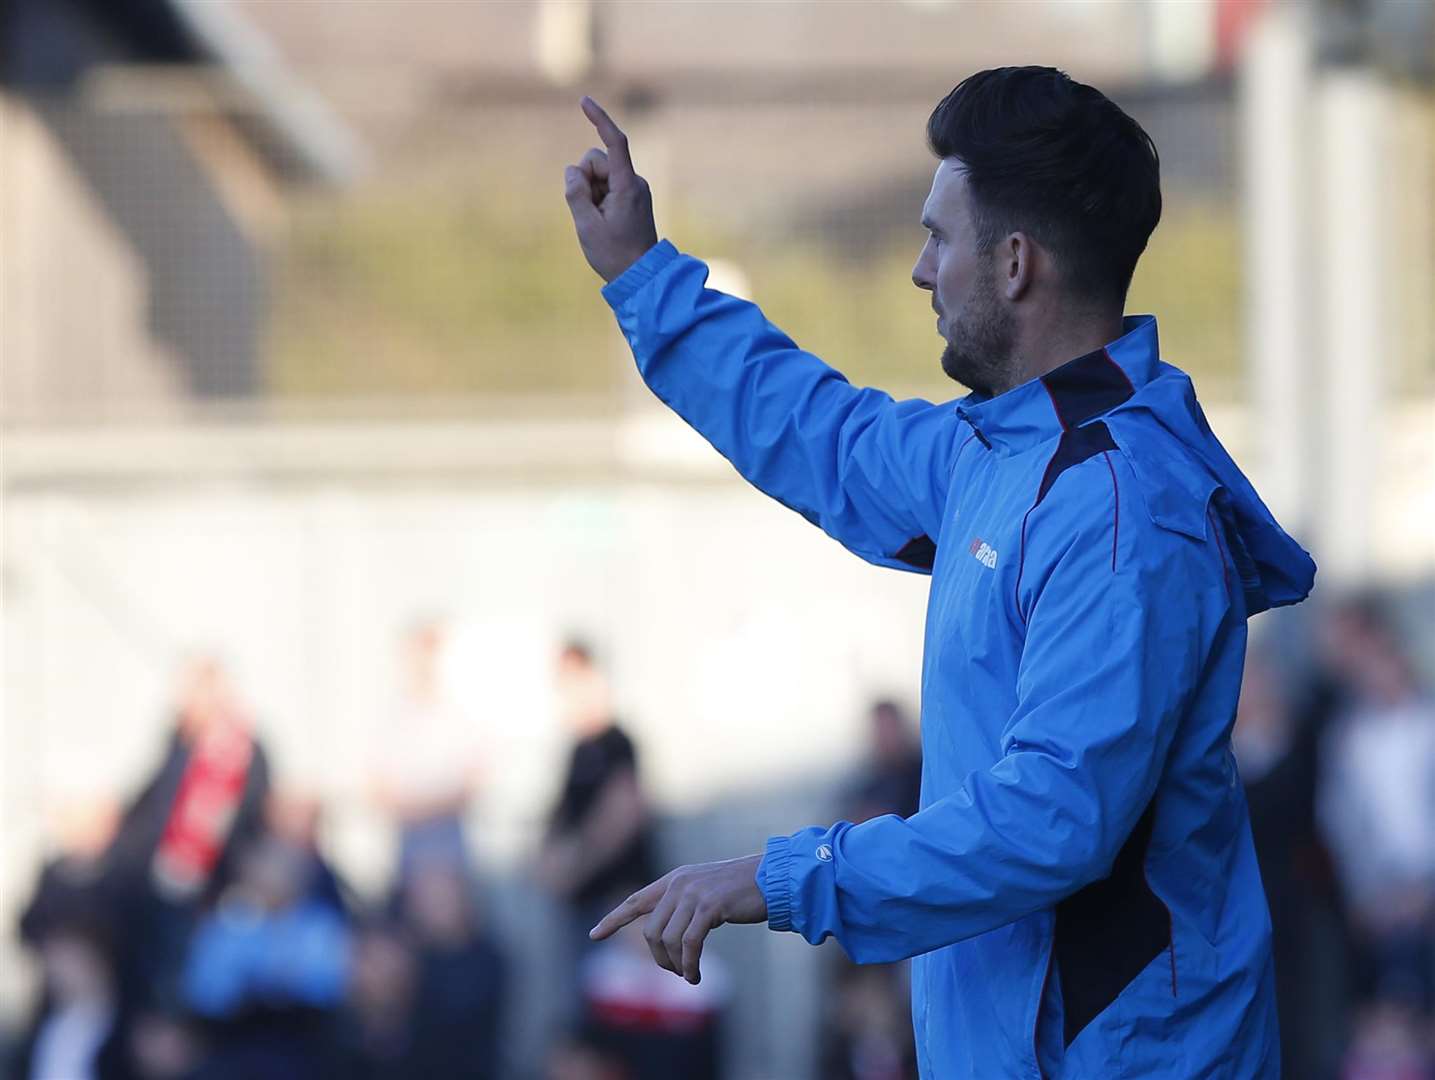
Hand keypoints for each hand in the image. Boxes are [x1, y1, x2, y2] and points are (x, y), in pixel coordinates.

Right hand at [564, 97, 659, 282]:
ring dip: (590, 192)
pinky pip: (604, 187)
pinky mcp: (630, 198)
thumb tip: (572, 171)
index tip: (584, 101)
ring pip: (598, 175)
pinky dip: (596, 199)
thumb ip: (575, 193)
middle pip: (596, 160)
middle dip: (584, 178)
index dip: (599, 119)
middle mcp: (634, 182)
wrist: (640, 277)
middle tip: (589, 213)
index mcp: (627, 186)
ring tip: (598, 221)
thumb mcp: (586, 226)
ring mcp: (633, 190)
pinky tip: (602, 222)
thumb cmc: (614, 254)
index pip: (614, 143)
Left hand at [589, 854, 766, 983]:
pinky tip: (695, 975)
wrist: (772, 877)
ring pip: (668, 941)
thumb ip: (686, 907)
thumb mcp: (707, 894)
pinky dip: (690, 965)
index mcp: (676, 879)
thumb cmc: (743, 890)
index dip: (614, 919)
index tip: (595, 935)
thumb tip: (670, 937)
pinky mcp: (709, 906)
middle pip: (650, 932)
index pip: (636, 900)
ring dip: (677, 965)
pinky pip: (689, 945)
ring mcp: (694, 893)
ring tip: (689, 975)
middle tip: (677, 972)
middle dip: (660, 959)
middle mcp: (679, 883)